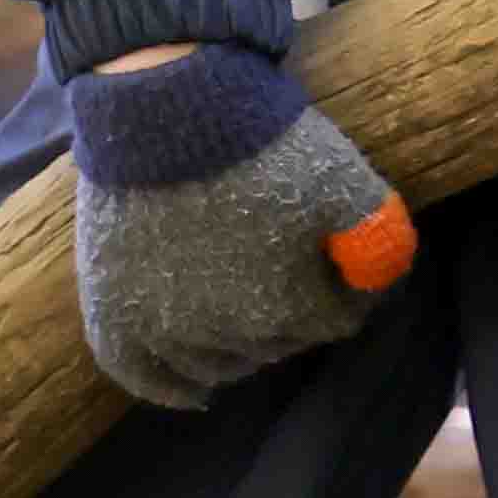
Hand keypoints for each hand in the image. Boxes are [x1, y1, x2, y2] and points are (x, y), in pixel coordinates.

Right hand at [62, 42, 417, 408]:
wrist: (168, 105)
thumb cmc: (264, 142)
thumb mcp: (346, 179)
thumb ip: (381, 236)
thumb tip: (382, 277)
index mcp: (290, 309)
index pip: (337, 320)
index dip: (342, 286)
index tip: (333, 257)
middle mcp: (228, 335)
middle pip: (278, 345)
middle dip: (289, 311)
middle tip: (280, 264)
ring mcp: (165, 329)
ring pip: (219, 366)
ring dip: (238, 345)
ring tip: (241, 307)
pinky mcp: (116, 314)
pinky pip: (144, 378)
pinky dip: (171, 388)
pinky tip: (194, 392)